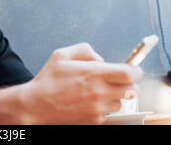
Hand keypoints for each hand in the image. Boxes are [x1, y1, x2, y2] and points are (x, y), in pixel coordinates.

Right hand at [19, 43, 142, 123]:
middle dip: (127, 84)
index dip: (134, 70)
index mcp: (94, 73)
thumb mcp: (61, 54)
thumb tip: (100, 58)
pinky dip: (103, 108)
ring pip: (120, 103)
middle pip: (131, 89)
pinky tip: (88, 102)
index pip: (129, 73)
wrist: (36, 105)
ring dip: (114, 97)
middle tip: (116, 80)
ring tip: (97, 92)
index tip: (131, 69)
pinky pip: (108, 114)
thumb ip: (85, 50)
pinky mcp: (94, 121)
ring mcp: (98, 108)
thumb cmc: (47, 81)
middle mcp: (99, 92)